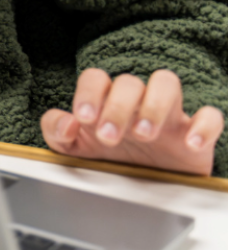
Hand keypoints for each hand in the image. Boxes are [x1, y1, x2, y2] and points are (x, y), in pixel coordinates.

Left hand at [41, 68, 222, 175]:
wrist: (147, 187)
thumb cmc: (109, 158)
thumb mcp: (72, 148)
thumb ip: (55, 130)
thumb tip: (66, 121)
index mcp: (106, 102)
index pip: (95, 78)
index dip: (88, 93)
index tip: (83, 118)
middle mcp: (136, 103)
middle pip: (129, 83)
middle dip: (118, 107)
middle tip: (110, 137)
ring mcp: (167, 115)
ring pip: (167, 84)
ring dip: (154, 106)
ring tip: (143, 135)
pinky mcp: (196, 133)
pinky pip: (209, 116)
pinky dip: (203, 126)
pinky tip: (190, 143)